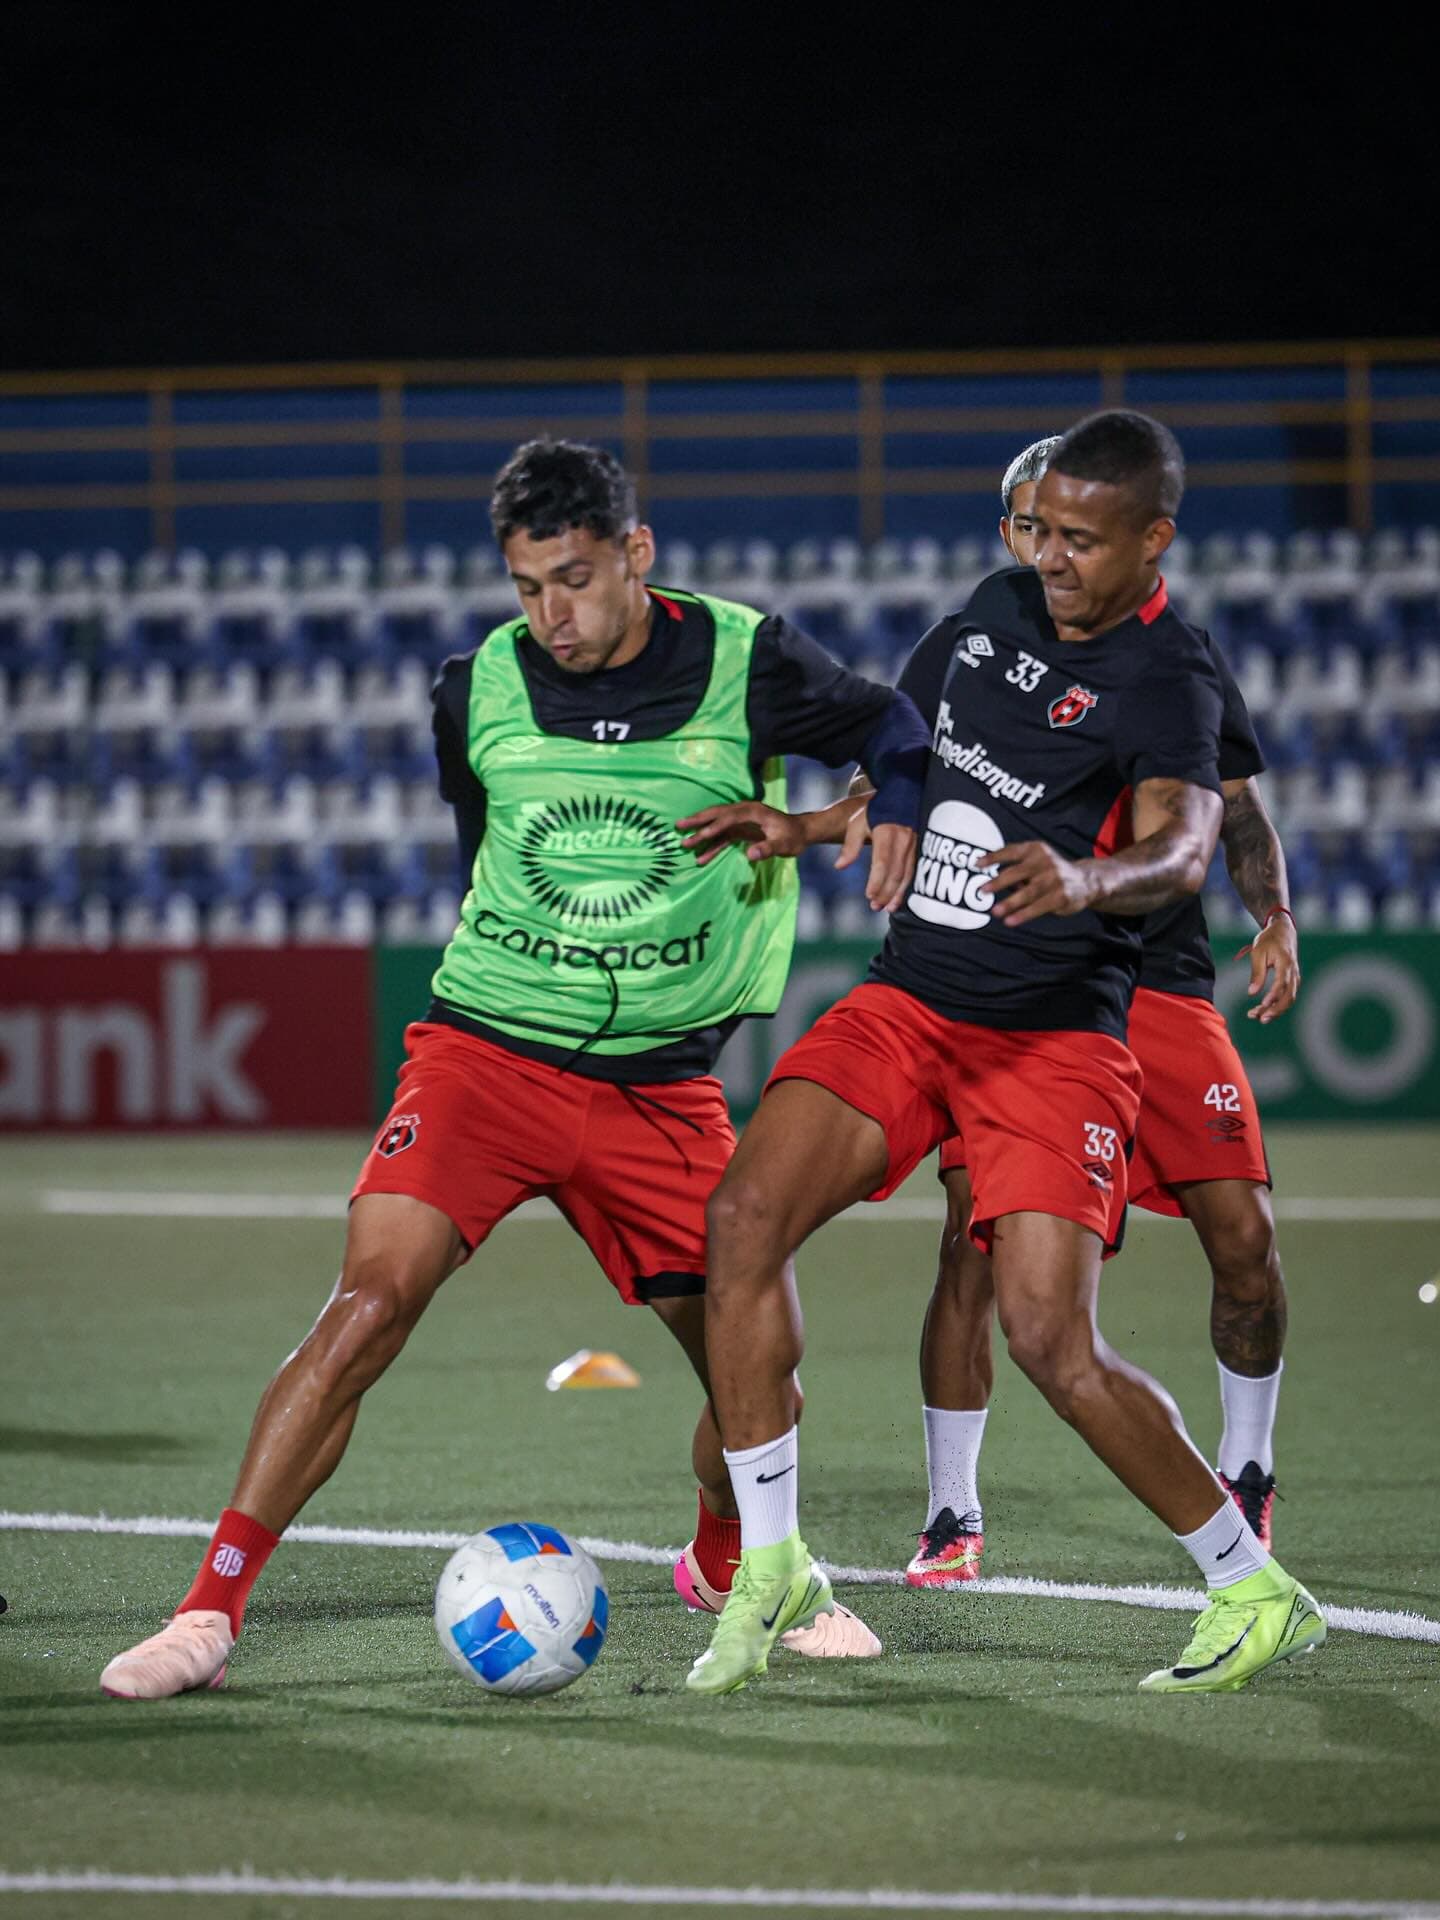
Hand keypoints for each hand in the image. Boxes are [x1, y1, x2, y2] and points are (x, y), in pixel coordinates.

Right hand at [675, 801, 808, 866]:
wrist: (801, 833)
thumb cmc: (793, 837)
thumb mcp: (784, 845)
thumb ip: (768, 849)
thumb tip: (750, 854)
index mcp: (753, 811)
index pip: (730, 817)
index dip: (715, 825)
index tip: (701, 834)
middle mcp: (744, 812)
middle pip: (717, 815)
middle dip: (698, 821)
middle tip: (679, 826)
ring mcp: (741, 821)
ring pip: (716, 825)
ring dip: (700, 833)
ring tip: (683, 841)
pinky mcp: (740, 830)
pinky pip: (722, 837)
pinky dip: (712, 846)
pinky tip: (701, 858)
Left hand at [832, 803, 915, 911]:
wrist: (902, 795)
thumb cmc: (876, 811)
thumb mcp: (857, 823)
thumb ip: (850, 845)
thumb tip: (839, 866)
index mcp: (886, 835)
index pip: (882, 863)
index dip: (876, 881)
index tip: (869, 895)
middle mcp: (902, 842)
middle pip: (895, 873)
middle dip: (885, 893)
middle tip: (875, 906)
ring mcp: (913, 846)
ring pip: (907, 875)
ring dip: (897, 894)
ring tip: (887, 908)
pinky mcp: (919, 849)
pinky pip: (914, 871)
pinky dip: (907, 887)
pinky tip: (900, 897)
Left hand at [987, 840, 1094, 926]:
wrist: (1086, 880)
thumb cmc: (1051, 872)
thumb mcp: (1036, 862)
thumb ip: (1016, 870)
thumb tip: (992, 882)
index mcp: (1036, 849)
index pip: (1011, 851)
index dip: (994, 857)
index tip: (977, 865)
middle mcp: (1045, 861)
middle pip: (1017, 872)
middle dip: (998, 883)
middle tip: (981, 891)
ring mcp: (1054, 879)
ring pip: (1027, 892)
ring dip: (1009, 903)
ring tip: (995, 911)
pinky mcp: (1061, 896)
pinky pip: (1038, 907)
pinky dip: (1023, 915)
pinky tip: (1010, 921)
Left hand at [1239, 913, 1300, 1021]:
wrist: (1282, 931)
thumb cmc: (1268, 940)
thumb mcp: (1258, 953)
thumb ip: (1256, 973)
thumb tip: (1252, 993)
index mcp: (1286, 963)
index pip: (1282, 984)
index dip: (1273, 996)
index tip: (1263, 1004)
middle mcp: (1293, 973)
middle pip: (1289, 996)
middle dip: (1276, 1010)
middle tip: (1260, 1018)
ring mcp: (1294, 977)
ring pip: (1289, 998)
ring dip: (1275, 1010)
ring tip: (1258, 1017)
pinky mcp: (1291, 980)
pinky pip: (1287, 996)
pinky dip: (1277, 1004)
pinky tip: (1263, 1009)